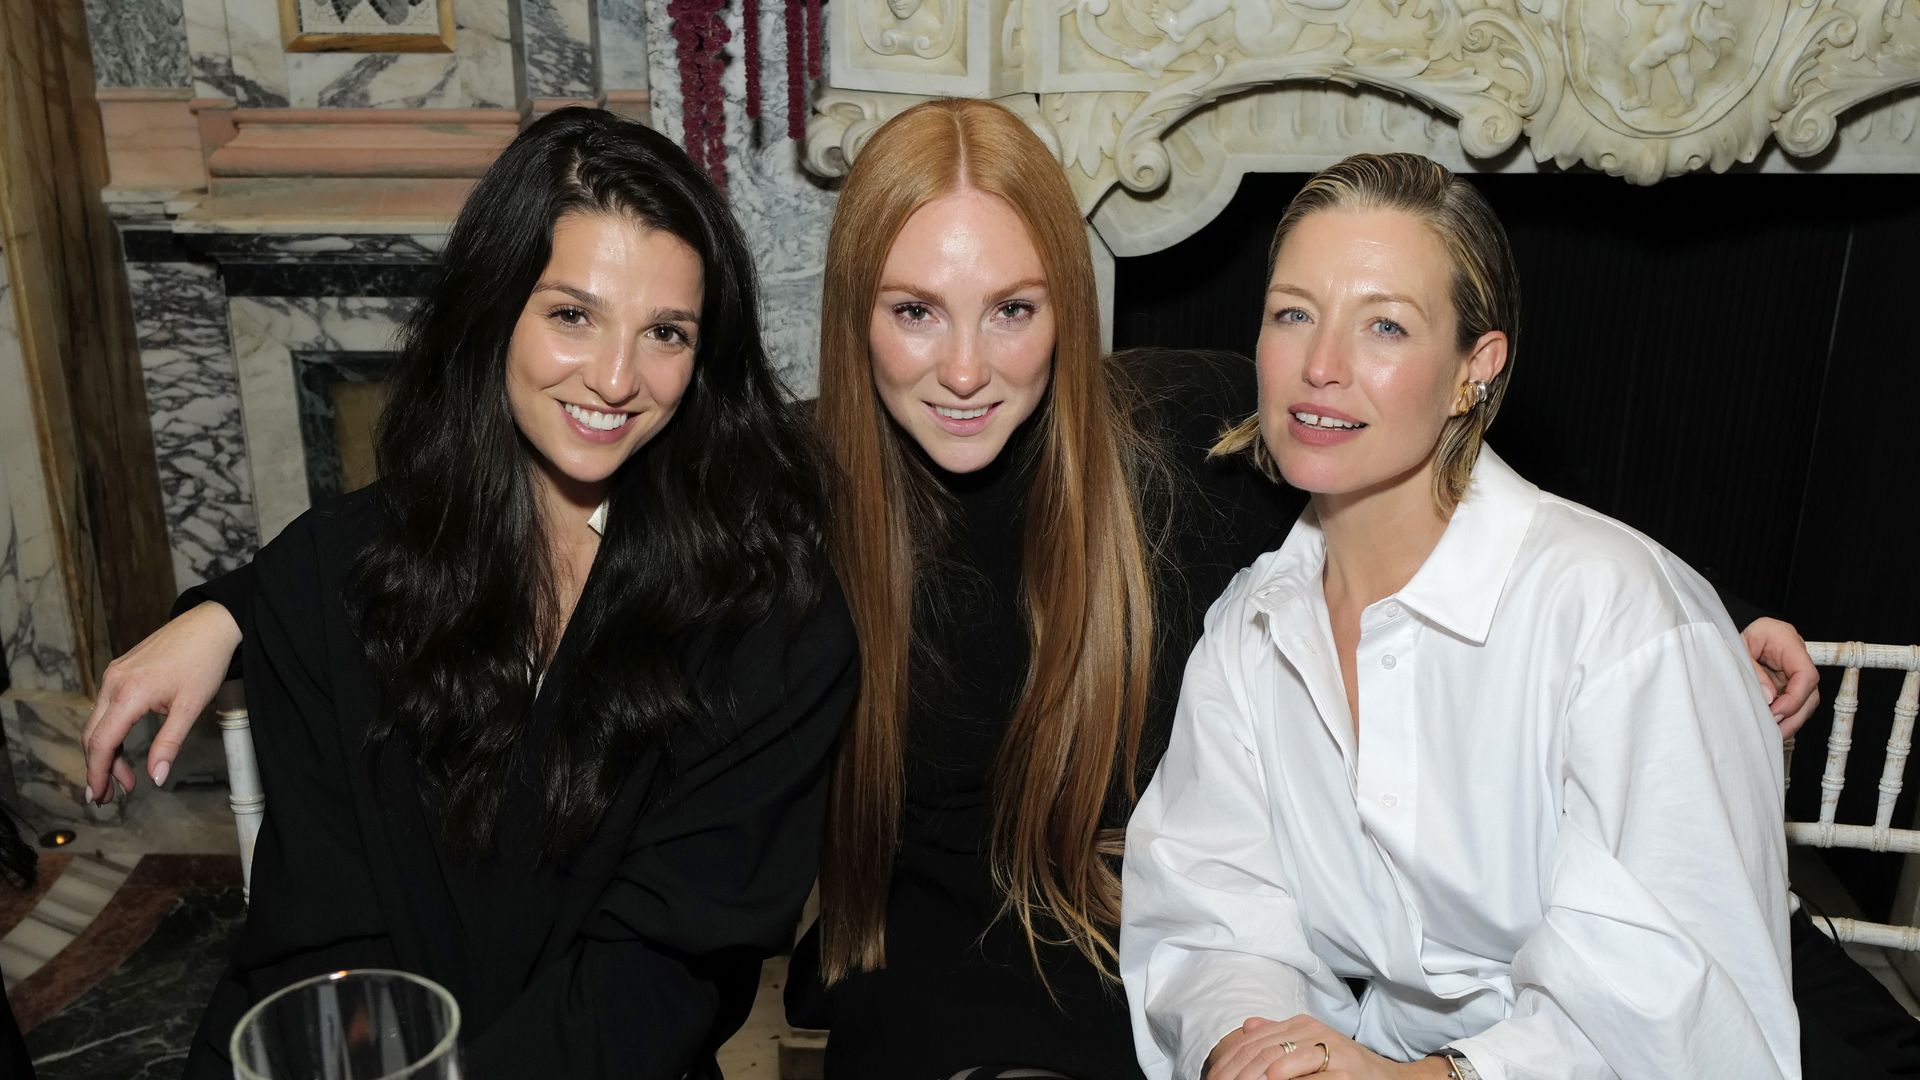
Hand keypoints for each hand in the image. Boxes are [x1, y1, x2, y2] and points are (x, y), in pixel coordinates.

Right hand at [81, 601, 242, 803]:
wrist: (211, 624)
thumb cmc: (204, 662)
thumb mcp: (190, 708)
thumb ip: (169, 744)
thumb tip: (156, 777)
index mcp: (128, 694)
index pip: (102, 743)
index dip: (97, 773)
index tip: (98, 797)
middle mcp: (112, 683)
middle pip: (93, 735)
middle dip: (99, 769)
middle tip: (111, 796)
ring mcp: (113, 675)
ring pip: (98, 722)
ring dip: (107, 752)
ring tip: (125, 778)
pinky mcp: (120, 670)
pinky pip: (106, 707)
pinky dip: (112, 731)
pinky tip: (125, 748)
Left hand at [1206, 1015, 1449, 1079]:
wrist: (1390, 1077)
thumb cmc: (1345, 1065)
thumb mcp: (1310, 1045)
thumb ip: (1279, 1034)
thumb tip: (1247, 1024)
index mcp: (1299, 1025)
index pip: (1253, 1041)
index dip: (1229, 1061)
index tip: (1213, 1078)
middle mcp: (1313, 1032)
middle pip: (1261, 1051)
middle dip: (1236, 1072)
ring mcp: (1330, 1050)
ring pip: (1280, 1061)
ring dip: (1256, 1076)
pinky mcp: (1345, 1071)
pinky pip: (1312, 1078)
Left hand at [1742, 617, 1819, 737]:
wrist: (1730, 632)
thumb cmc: (1733, 636)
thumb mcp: (1737, 649)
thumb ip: (1753, 671)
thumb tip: (1768, 698)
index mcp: (1786, 640)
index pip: (1806, 673)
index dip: (1795, 697)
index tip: (1777, 711)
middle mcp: (1797, 656)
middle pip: (1811, 691)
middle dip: (1794, 715)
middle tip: (1775, 730)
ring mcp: (1795, 670)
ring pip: (1806, 701)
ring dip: (1792, 720)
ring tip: (1774, 733)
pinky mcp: (1789, 682)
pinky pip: (1795, 702)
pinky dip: (1786, 716)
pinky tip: (1774, 726)